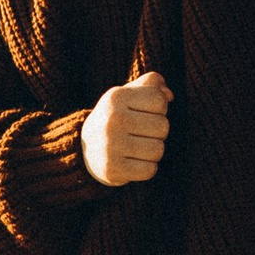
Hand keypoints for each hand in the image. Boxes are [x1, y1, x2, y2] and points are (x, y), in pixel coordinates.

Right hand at [81, 72, 170, 186]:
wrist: (86, 148)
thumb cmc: (117, 117)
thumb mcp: (128, 95)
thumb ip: (151, 85)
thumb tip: (169, 95)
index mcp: (116, 97)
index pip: (159, 101)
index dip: (158, 109)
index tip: (143, 114)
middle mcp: (112, 119)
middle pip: (162, 126)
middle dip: (157, 132)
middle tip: (140, 134)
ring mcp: (110, 145)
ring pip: (158, 149)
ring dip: (153, 151)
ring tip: (137, 148)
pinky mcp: (112, 169)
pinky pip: (149, 170)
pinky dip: (146, 168)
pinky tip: (133, 162)